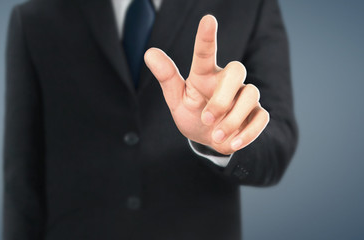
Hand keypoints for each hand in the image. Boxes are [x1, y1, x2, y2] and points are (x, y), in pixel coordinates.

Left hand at [144, 15, 268, 154]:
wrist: (209, 140)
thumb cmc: (193, 113)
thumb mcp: (177, 99)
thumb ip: (167, 77)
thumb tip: (149, 52)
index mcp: (205, 74)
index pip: (205, 52)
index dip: (206, 37)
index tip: (208, 20)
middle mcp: (227, 81)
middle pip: (238, 71)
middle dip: (223, 97)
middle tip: (207, 118)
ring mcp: (245, 96)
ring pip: (251, 94)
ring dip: (232, 119)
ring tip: (216, 136)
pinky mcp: (257, 113)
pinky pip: (262, 117)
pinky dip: (248, 133)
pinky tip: (232, 143)